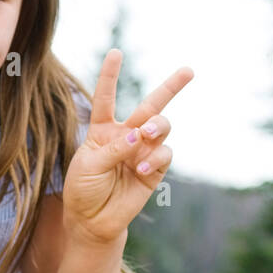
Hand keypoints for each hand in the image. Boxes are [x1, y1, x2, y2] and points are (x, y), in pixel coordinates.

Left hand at [61, 49, 192, 245]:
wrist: (92, 221)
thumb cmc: (83, 189)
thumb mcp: (89, 166)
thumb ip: (114, 148)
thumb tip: (140, 135)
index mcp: (103, 129)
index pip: (106, 98)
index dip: (111, 76)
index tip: (116, 52)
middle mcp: (126, 136)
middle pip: (150, 106)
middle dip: (171, 87)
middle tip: (189, 71)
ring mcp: (143, 151)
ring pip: (162, 127)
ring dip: (158, 127)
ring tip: (146, 134)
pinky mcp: (155, 169)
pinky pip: (164, 155)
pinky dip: (155, 159)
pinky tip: (141, 170)